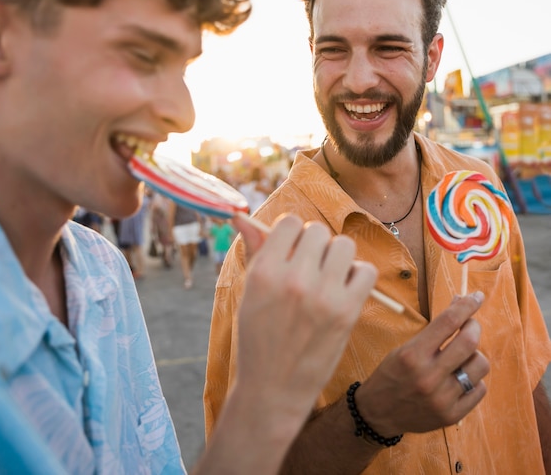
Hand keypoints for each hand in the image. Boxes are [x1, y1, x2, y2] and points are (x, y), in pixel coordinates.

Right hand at [231, 213, 376, 424]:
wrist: (273, 389)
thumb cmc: (258, 337)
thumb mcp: (249, 292)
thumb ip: (254, 250)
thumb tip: (241, 216)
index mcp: (264, 272)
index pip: (289, 222)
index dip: (292, 234)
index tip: (292, 250)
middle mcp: (293, 279)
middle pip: (318, 231)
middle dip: (314, 245)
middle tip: (309, 267)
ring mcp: (323, 296)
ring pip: (344, 246)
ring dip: (337, 257)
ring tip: (327, 277)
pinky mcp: (347, 312)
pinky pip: (366, 271)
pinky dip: (358, 276)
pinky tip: (343, 289)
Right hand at [356, 292, 488, 436]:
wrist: (378, 412)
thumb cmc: (390, 374)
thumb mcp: (404, 349)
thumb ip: (433, 332)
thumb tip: (460, 304)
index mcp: (412, 355)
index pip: (448, 322)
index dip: (466, 305)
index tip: (477, 297)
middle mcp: (428, 375)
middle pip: (469, 341)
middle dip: (474, 326)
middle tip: (471, 324)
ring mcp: (442, 397)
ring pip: (480, 365)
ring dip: (475, 354)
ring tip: (462, 356)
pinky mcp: (451, 415)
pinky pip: (479, 389)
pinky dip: (474, 379)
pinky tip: (461, 377)